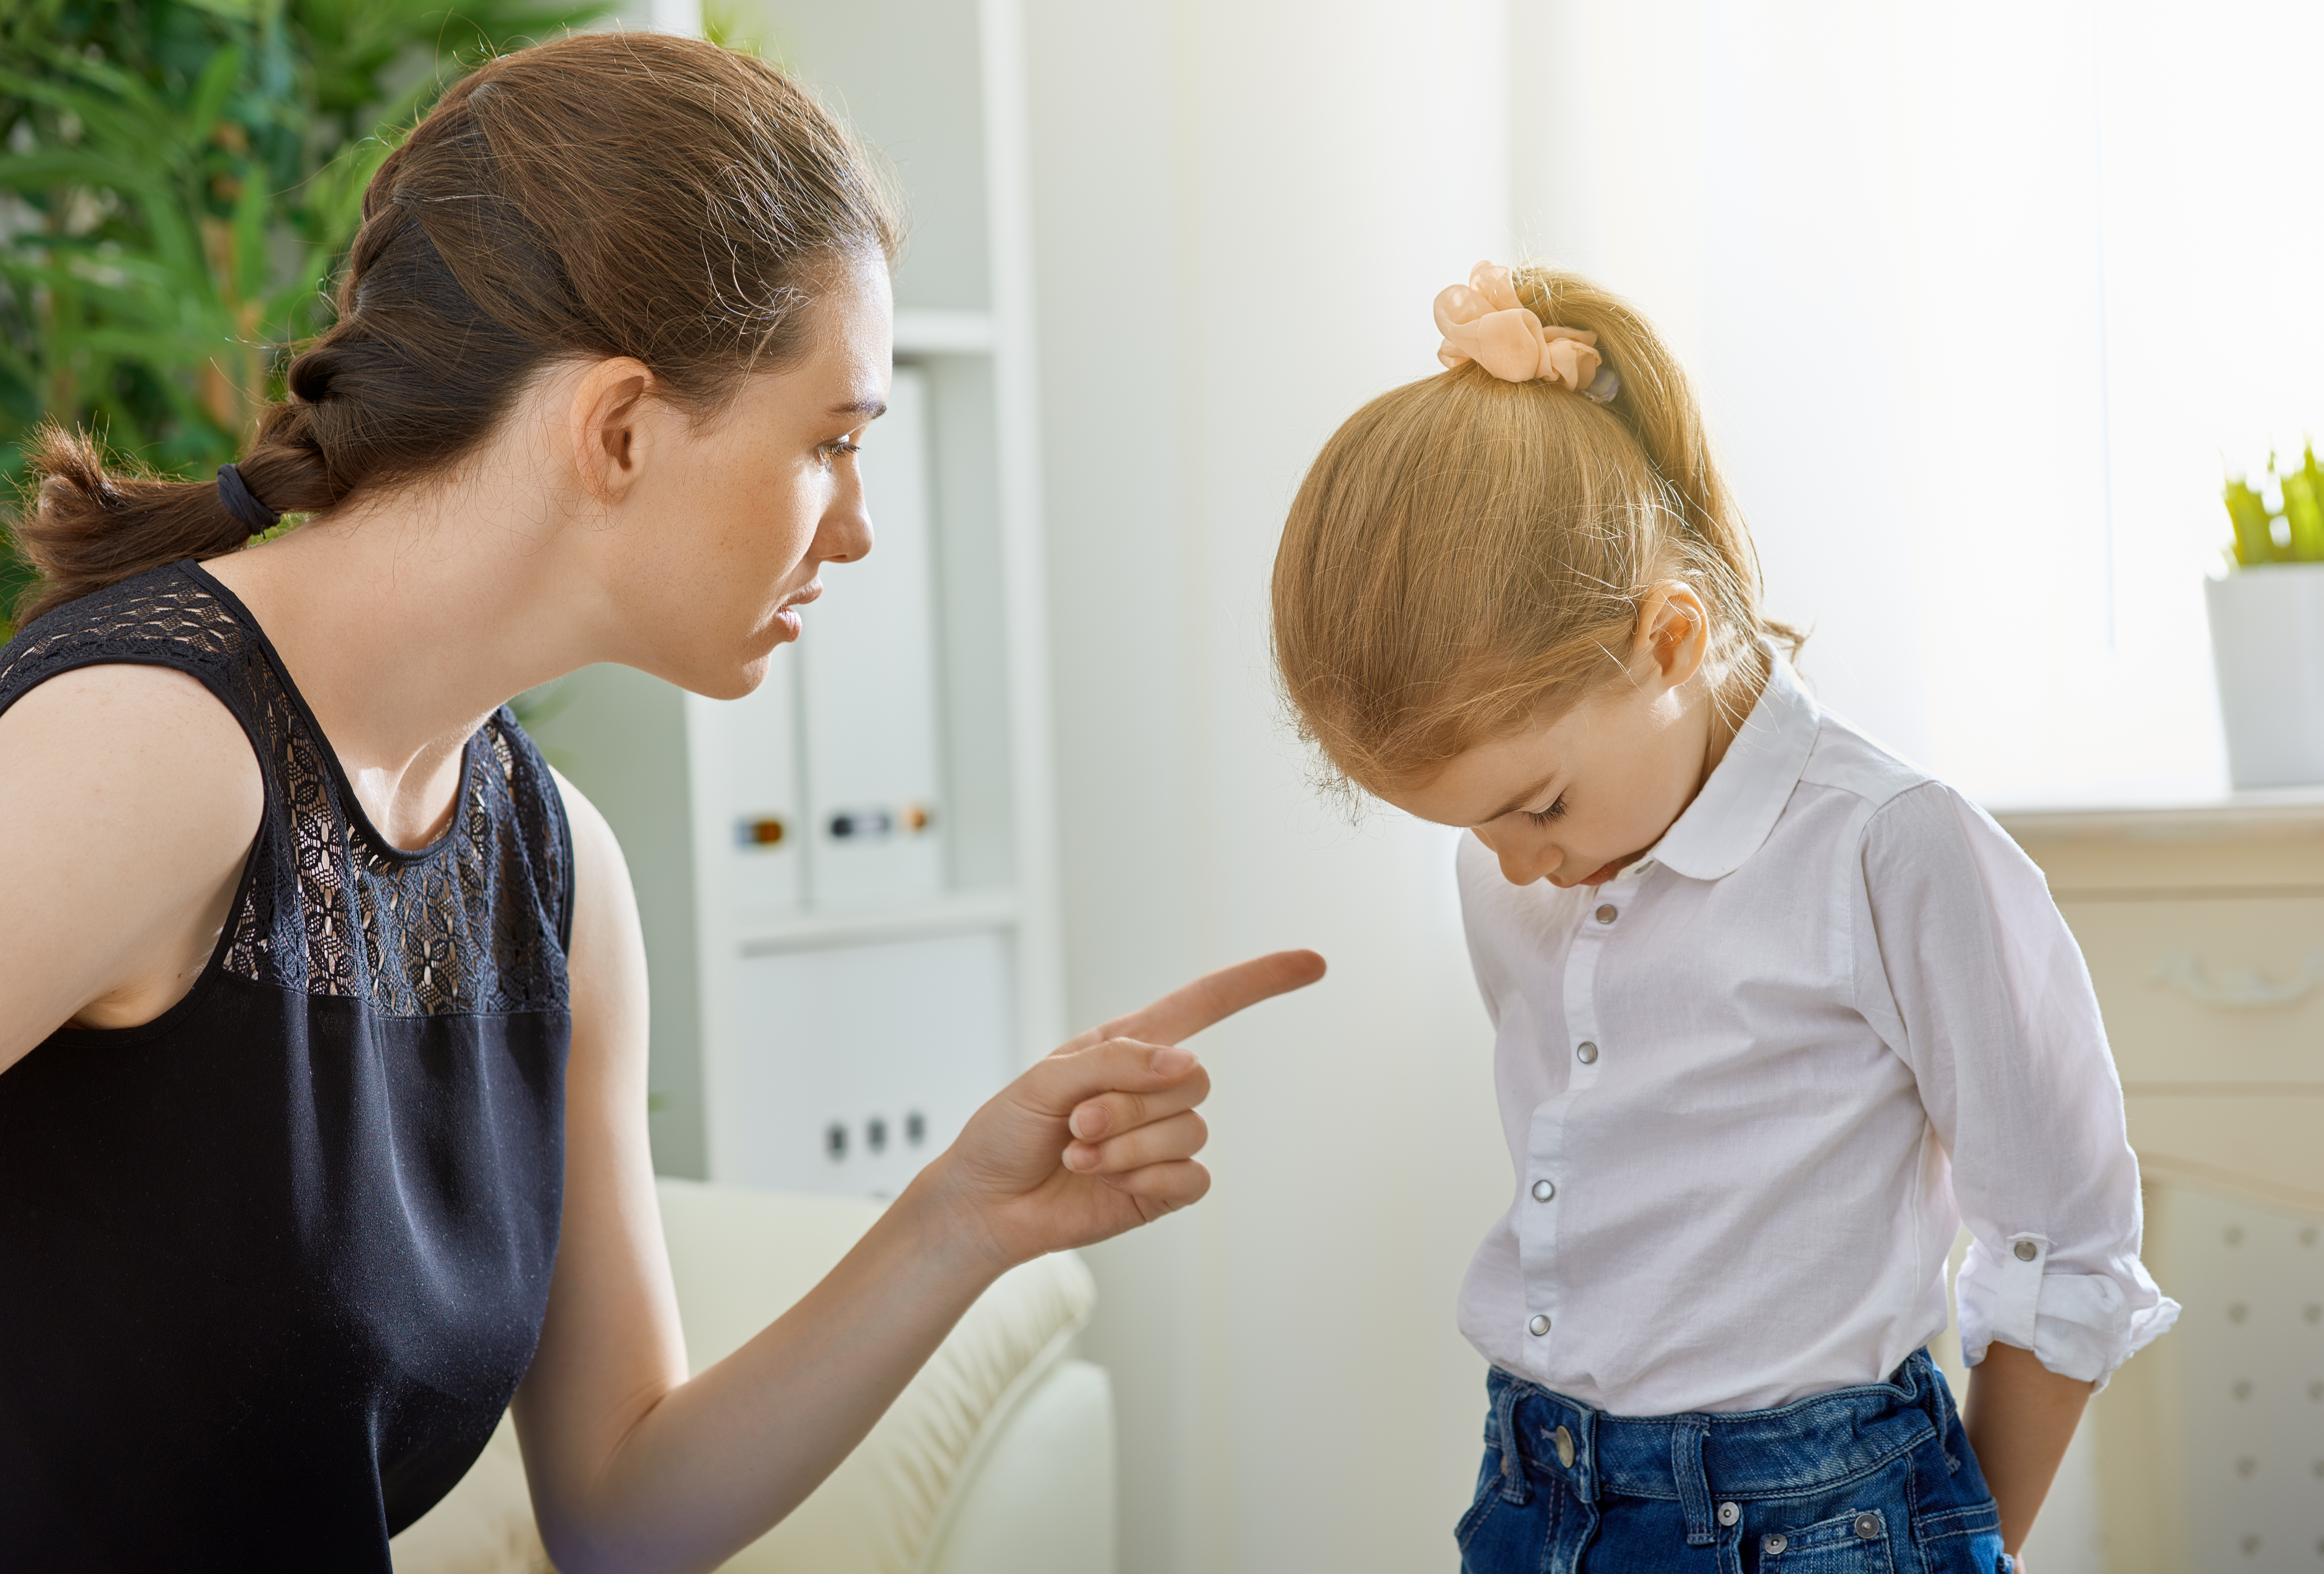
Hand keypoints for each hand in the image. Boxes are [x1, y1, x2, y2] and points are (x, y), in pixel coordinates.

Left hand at [919, 950, 1325, 1270]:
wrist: (985, 1203)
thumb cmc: (1005, 1131)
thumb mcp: (1046, 1080)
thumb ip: (1117, 1062)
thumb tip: (1186, 1063)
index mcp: (1129, 1046)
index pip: (1206, 1004)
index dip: (1259, 982)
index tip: (1313, 963)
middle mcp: (1153, 1090)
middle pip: (1194, 1080)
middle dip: (1130, 1105)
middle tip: (1077, 1125)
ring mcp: (1162, 1141)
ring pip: (1190, 1131)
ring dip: (1127, 1148)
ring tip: (1079, 1156)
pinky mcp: (1162, 1189)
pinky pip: (1193, 1179)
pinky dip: (1148, 1181)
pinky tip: (1108, 1184)